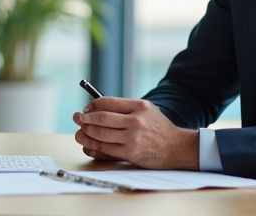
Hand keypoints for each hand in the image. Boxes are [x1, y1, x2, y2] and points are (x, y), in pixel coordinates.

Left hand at [73, 97, 198, 169]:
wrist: (177, 148)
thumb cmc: (159, 128)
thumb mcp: (147, 110)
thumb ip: (126, 107)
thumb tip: (99, 107)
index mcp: (138, 106)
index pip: (108, 102)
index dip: (93, 105)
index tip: (87, 108)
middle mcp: (135, 120)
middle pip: (101, 117)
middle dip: (85, 118)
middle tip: (79, 119)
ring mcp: (132, 137)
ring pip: (100, 134)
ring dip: (86, 132)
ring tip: (81, 131)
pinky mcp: (130, 152)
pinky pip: (106, 148)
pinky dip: (94, 145)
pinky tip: (89, 143)